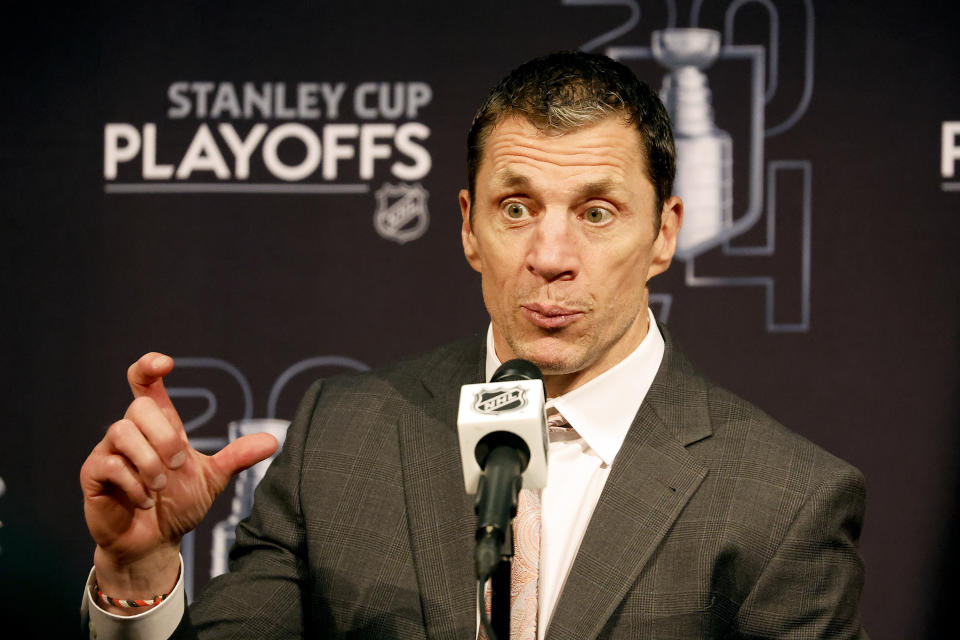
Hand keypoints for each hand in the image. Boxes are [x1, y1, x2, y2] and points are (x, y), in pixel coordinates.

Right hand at [80, 352, 277, 605]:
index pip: (144, 384)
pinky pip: (107, 465)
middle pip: (139, 407)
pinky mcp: (92, 475)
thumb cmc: (178, 505)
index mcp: (158, 426)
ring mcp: (108, 452)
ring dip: (148, 462)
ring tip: (160, 486)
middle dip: (165, 438)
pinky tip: (144, 501)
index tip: (166, 364)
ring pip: (121, 431)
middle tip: (178, 466)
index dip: (149, 367)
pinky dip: (133, 484)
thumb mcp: (213, 479)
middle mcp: (131, 433)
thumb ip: (237, 457)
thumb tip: (273, 440)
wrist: (155, 542)